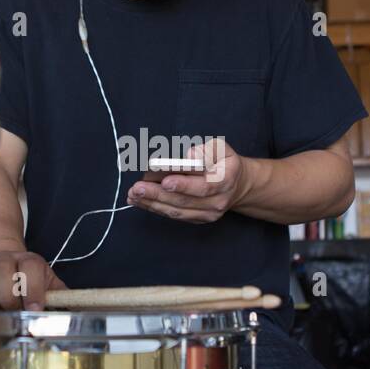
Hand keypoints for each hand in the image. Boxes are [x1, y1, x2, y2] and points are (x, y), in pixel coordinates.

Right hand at [0, 249, 66, 311]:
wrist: (2, 255)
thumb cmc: (27, 277)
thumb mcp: (48, 283)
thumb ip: (62, 297)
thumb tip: (81, 312)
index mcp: (30, 261)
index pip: (30, 268)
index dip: (32, 289)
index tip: (35, 307)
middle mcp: (7, 259)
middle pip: (4, 275)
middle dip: (11, 300)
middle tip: (16, 316)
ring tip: (1, 315)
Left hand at [126, 138, 249, 223]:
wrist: (236, 185)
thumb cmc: (224, 163)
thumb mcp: (222, 149)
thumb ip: (208, 150)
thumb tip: (191, 155)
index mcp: (225, 181)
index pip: (204, 186)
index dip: (184, 185)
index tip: (165, 181)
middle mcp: (217, 202)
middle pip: (184, 201)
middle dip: (158, 194)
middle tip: (137, 188)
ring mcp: (207, 214)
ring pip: (176, 211)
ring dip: (152, 203)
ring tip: (133, 195)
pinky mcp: (197, 219)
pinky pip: (174, 215)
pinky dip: (156, 208)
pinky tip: (140, 201)